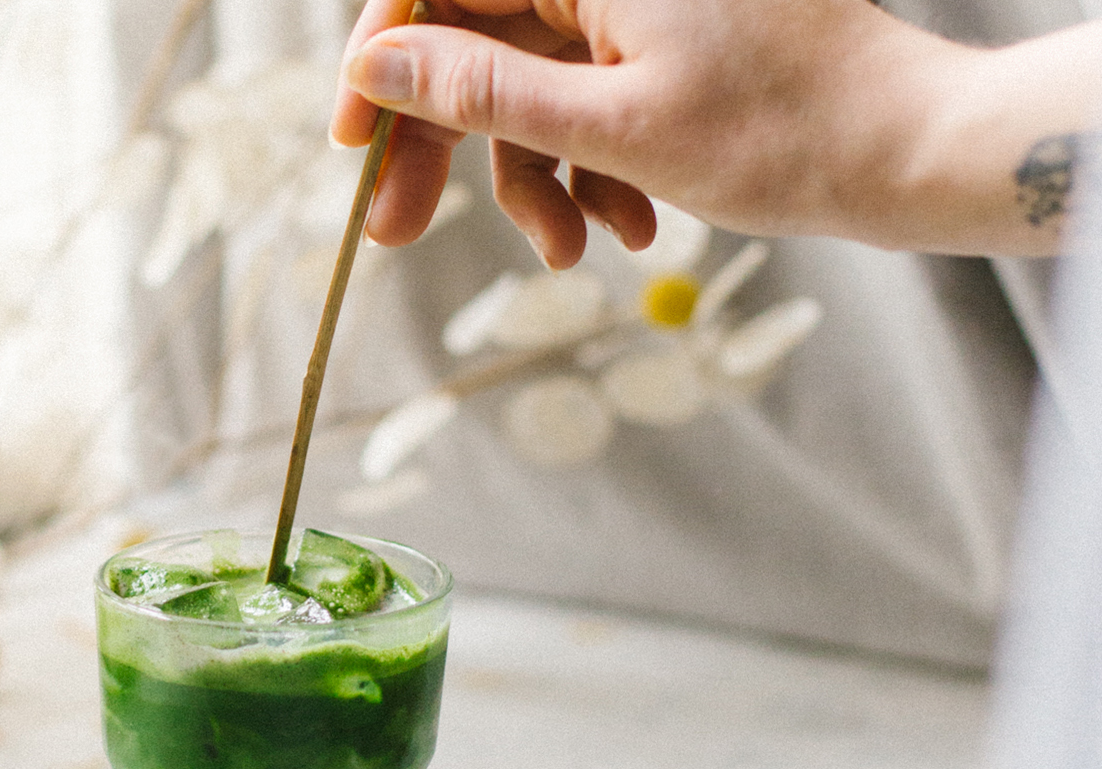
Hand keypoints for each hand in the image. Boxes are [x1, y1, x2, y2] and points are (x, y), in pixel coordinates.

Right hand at [333, 0, 1101, 262]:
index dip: (382, 60)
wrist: (910, 154)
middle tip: (399, 229)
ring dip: (531, 176)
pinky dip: (584, 169)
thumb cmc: (784, 132)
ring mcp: (632, 6)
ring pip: (524, 86)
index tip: (355, 142)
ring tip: (572, 247)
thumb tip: (374, 67)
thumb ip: (481, 90)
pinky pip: (580, 103)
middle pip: (472, 40)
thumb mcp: (610, 124)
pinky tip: (626, 224)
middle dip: (444, 142)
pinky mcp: (656, 45)